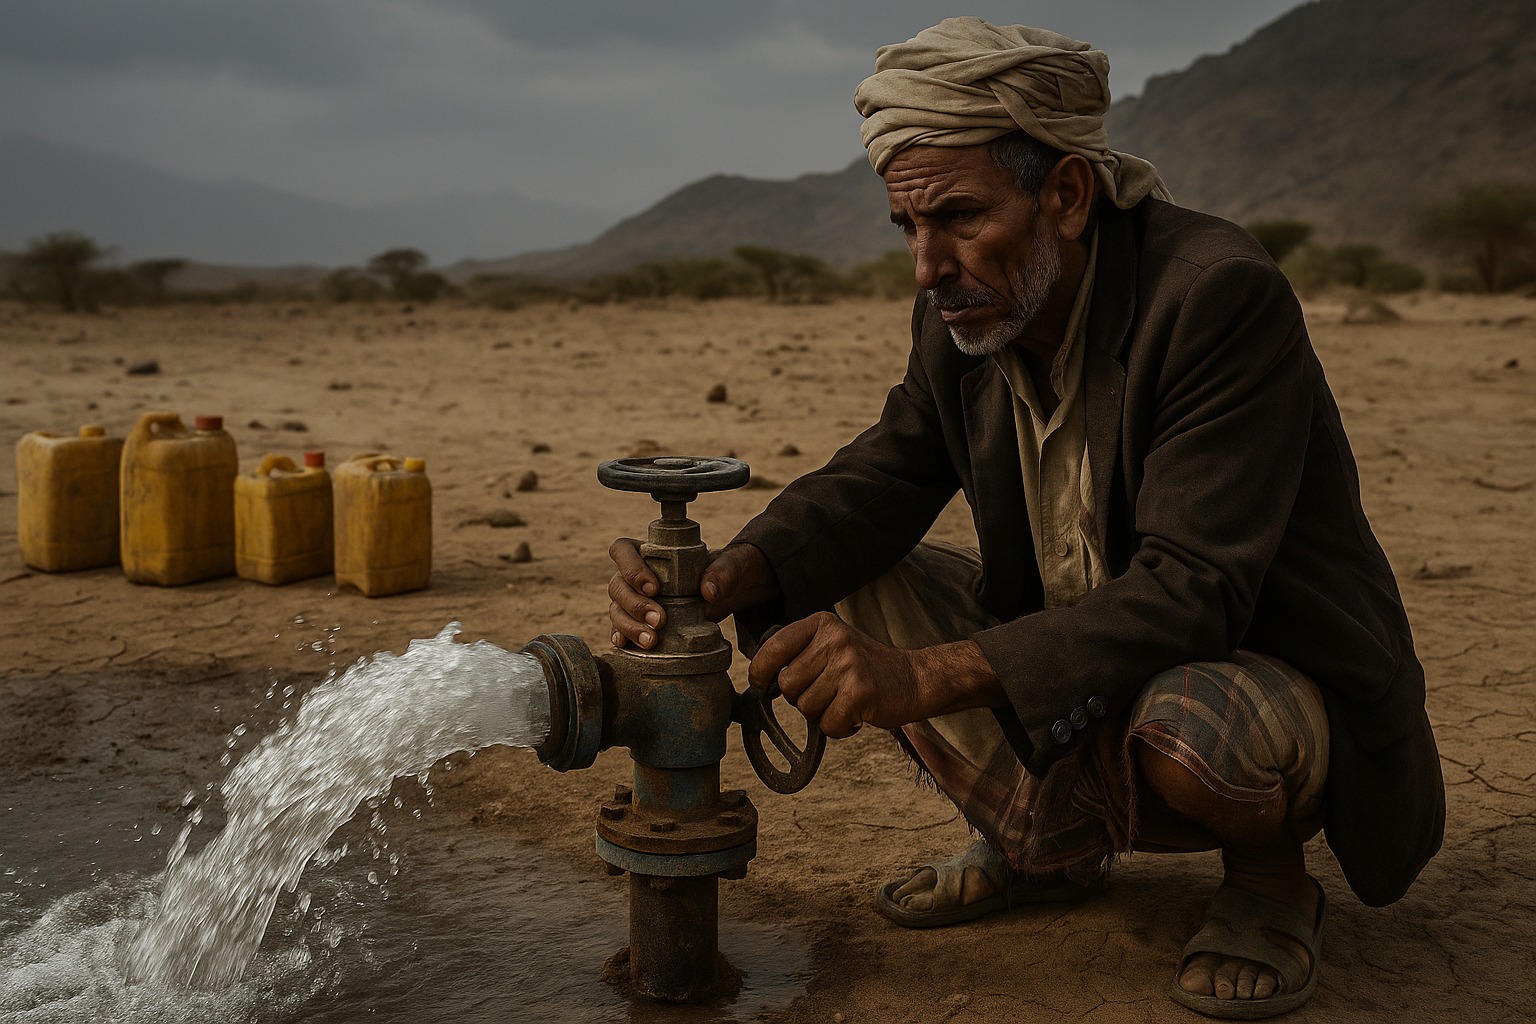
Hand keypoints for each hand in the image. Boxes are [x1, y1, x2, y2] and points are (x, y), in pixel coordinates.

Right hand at [607, 540, 779, 649]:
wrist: (729, 595)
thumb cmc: (724, 572)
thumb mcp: (730, 566)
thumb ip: (723, 572)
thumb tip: (709, 591)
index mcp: (650, 552)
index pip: (622, 550)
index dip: (631, 568)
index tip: (654, 588)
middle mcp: (636, 576)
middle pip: (618, 586)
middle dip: (635, 605)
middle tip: (659, 620)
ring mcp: (634, 600)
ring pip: (617, 610)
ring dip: (630, 626)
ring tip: (651, 640)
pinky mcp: (639, 622)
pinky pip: (621, 629)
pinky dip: (622, 637)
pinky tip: (627, 647)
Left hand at [747, 613, 1004, 737]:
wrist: (915, 680)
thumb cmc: (866, 668)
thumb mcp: (832, 645)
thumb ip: (799, 653)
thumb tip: (758, 679)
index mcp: (822, 623)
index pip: (773, 648)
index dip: (760, 672)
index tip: (761, 683)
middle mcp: (834, 639)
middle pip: (787, 685)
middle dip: (801, 698)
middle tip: (827, 694)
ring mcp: (848, 665)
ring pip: (806, 708)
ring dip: (822, 715)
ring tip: (844, 702)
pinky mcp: (860, 692)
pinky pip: (828, 724)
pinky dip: (839, 728)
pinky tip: (855, 715)